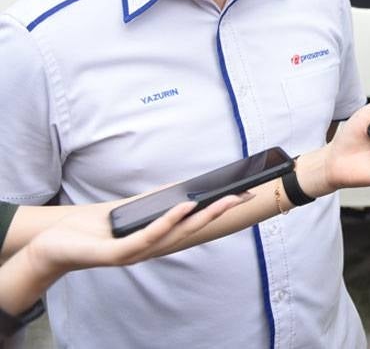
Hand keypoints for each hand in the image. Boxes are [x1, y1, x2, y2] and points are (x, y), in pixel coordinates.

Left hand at [25, 195, 247, 276]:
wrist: (52, 244)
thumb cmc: (90, 230)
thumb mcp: (128, 211)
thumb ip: (154, 204)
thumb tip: (182, 188)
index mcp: (155, 239)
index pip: (193, 225)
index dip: (219, 211)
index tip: (242, 195)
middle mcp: (150, 250)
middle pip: (192, 230)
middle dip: (219, 212)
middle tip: (243, 196)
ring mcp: (136, 254)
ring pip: (176, 234)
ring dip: (201, 216)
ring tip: (221, 200)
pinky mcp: (118, 255)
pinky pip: (149, 236)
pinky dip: (168, 221)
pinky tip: (183, 206)